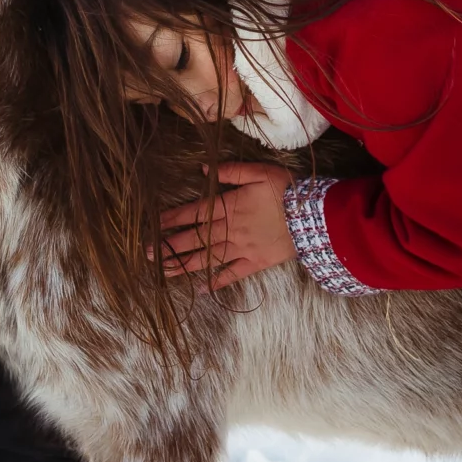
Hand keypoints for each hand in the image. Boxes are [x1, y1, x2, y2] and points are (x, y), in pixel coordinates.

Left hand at [159, 160, 295, 291]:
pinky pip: (233, 275)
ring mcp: (242, 249)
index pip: (193, 213)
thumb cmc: (287, 190)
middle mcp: (230, 230)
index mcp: (229, 206)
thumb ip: (231, 172)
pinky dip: (217, 282)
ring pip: (208, 258)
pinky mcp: (255, 262)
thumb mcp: (260, 172)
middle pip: (194, 238)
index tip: (152, 225)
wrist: (314, 217)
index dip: (171, 218)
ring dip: (184, 265)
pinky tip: (201, 290)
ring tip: (164, 272)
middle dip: (169, 245)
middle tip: (147, 253)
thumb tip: (205, 171)